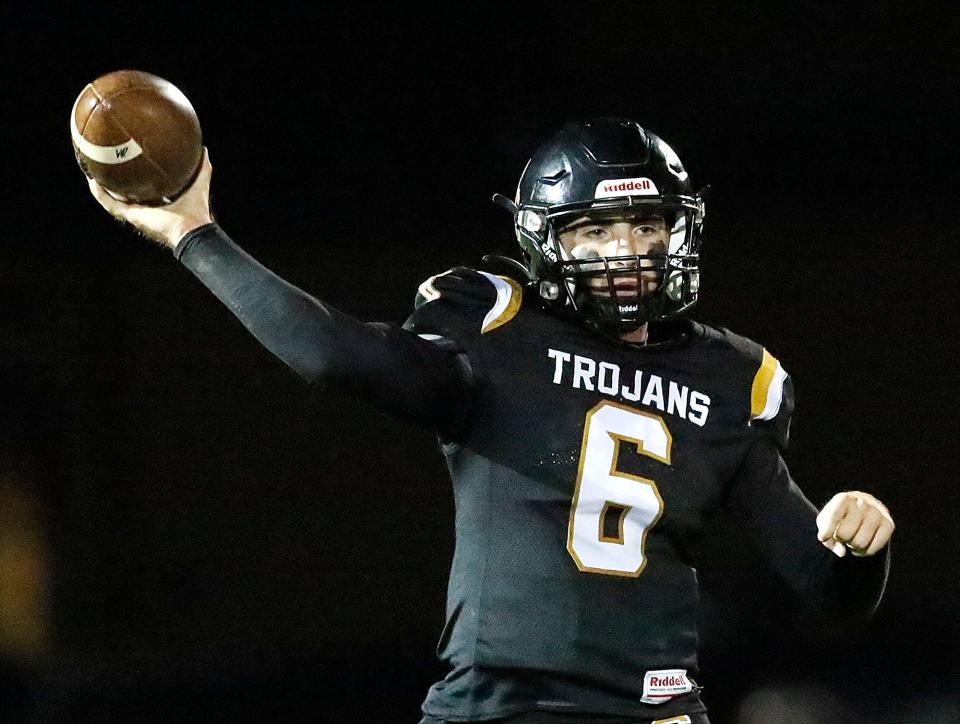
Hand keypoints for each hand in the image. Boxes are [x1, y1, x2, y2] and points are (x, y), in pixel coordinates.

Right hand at [87, 147, 214, 248]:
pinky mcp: (131, 216)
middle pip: (125, 193)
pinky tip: (92, 181)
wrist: (192, 228)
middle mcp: (145, 209)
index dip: (135, 177)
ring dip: (101, 187)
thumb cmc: (197, 210)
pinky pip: (110, 205)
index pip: (143, 189)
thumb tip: (203, 148)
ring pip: (112, 199)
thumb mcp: (199, 182)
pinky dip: (100, 194)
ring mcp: (136, 213)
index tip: (128, 162)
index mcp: (159, 202)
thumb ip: (202, 167)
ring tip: (91, 171)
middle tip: (105, 163)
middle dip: (114, 181)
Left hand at [816, 491, 894, 557]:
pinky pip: (874, 548)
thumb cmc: (838, 518)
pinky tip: (862, 546)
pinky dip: (865, 552)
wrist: (861, 509)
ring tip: (851, 540)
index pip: (833, 517)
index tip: (823, 538)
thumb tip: (842, 552)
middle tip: (842, 537)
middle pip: (845, 534)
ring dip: (853, 546)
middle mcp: (862, 502)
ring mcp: (877, 512)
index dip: (826, 532)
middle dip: (841, 540)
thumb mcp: (826, 523)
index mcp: (844, 498)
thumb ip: (827, 538)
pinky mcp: (889, 524)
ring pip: (860, 543)